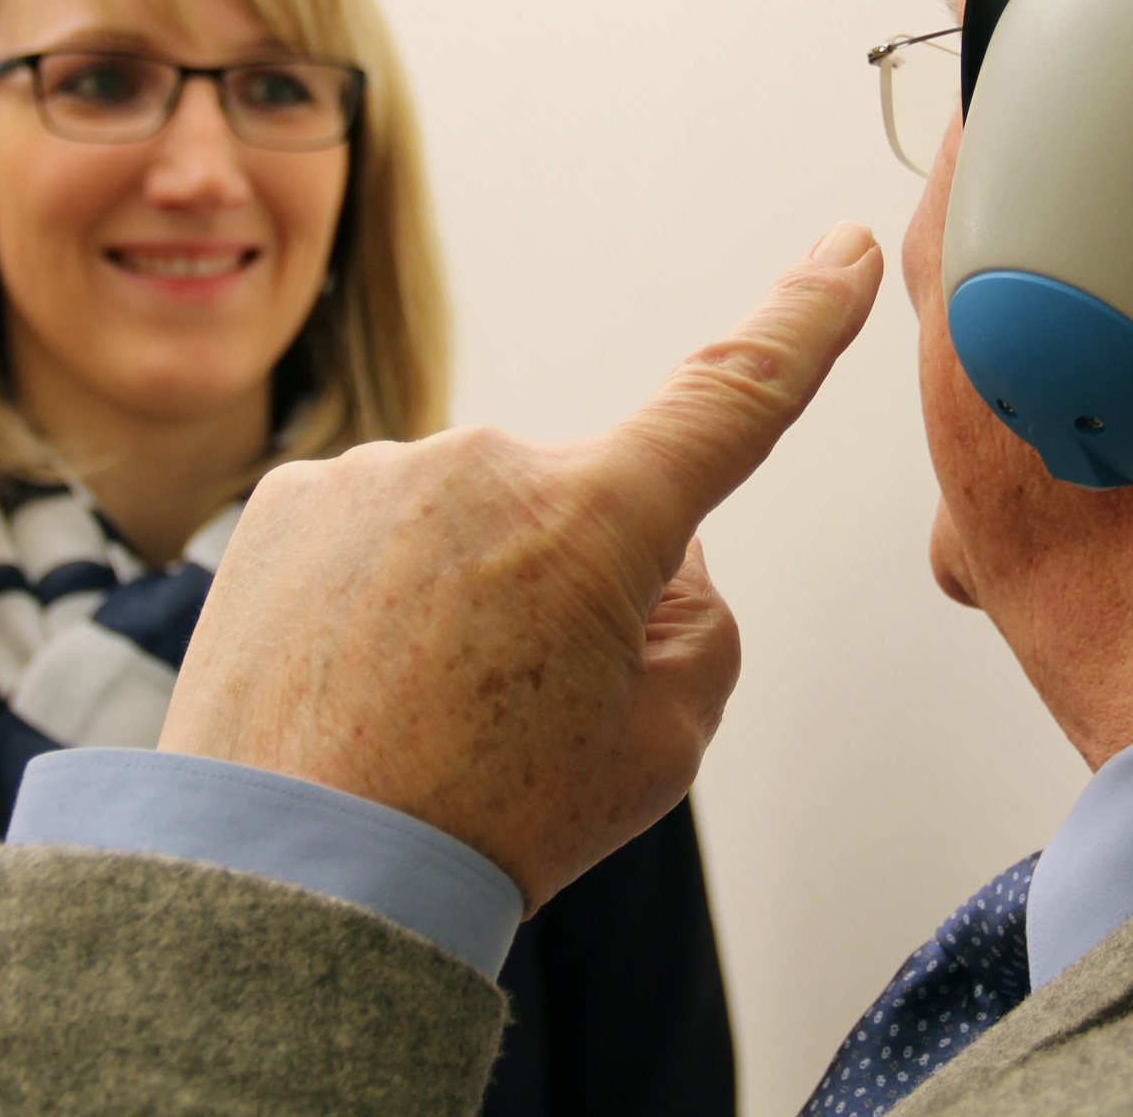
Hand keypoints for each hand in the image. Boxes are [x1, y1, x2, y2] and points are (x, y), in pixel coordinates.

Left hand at [161, 222, 883, 909]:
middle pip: (572, 504)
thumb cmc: (480, 823)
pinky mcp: (288, 499)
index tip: (845, 253)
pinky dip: (373, 592)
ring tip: (414, 712)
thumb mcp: (661, 744)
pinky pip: (373, 529)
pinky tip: (351, 681)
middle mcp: (486, 462)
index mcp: (597, 519)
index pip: (731, 397)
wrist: (291, 880)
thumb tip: (660, 553)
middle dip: (562, 578)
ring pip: (463, 519)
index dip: (803, 320)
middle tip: (508, 708)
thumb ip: (697, 621)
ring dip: (456, 588)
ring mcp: (376, 473)